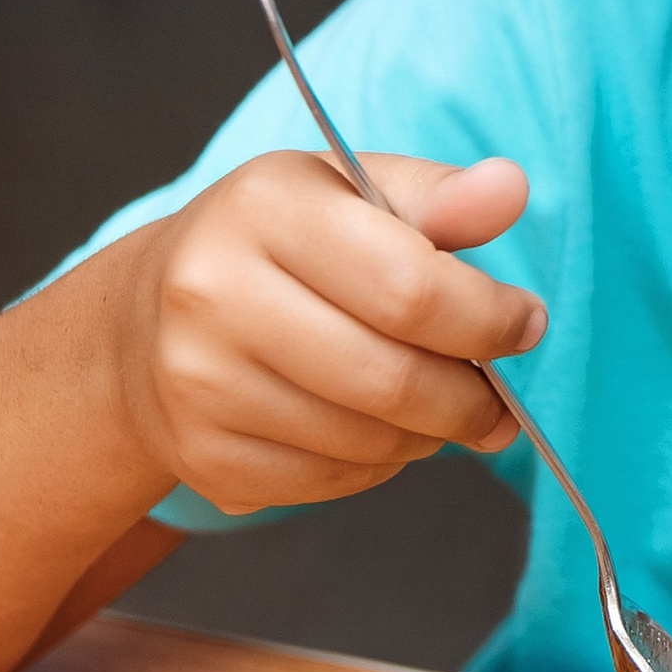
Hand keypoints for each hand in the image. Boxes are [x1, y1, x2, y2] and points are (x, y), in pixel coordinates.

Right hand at [112, 149, 543, 514]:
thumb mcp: (350, 192)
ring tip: (432, 405)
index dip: (490, 320)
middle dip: (470, 399)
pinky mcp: (200, 456)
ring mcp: (199, 383)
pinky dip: (375, 467)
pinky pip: (330, 483)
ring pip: (367, 443)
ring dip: (426, 435)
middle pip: (392, 380)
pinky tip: (370, 428)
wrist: (146, 318)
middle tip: (497, 399)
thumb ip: (438, 197)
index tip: (525, 324)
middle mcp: (214, 293)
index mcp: (264, 208)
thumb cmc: (278, 247)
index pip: (412, 288)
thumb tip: (511, 188)